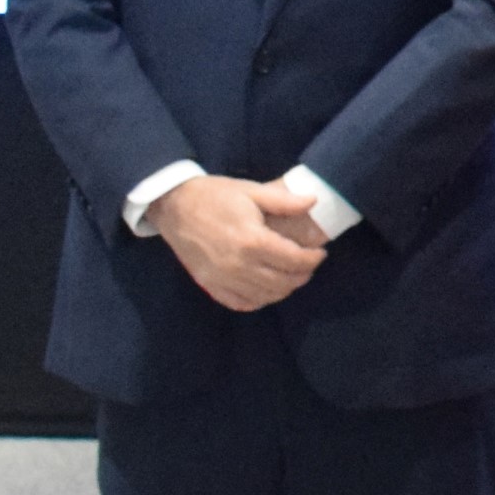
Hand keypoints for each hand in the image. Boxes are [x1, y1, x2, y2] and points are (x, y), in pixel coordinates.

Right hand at [144, 173, 326, 312]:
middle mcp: (238, 265)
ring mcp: (223, 279)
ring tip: (292, 275)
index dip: (312, 259)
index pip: (294, 260)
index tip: (319, 253)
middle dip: (302, 275)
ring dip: (284, 289)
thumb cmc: (214, 196)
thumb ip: (284, 201)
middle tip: (309, 265)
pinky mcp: (210, 285)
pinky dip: (259, 300)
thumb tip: (313, 201)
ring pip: (265, 296)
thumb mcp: (251, 191)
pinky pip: (241, 303)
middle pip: (283, 282)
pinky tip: (266, 288)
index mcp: (252, 241)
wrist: (174, 206)